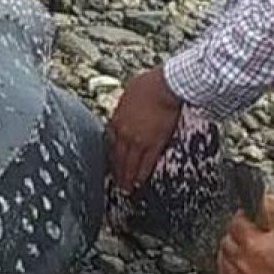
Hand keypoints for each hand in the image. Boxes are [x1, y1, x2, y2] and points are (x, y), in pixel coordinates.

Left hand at [107, 66, 182, 192]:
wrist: (163, 87)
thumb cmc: (148, 84)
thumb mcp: (128, 94)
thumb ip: (124, 106)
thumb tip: (126, 108)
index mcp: (116, 120)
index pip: (110, 143)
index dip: (111, 155)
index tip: (111, 163)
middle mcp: (124, 132)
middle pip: (118, 157)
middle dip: (116, 171)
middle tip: (116, 183)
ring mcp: (138, 140)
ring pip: (129, 163)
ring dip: (127, 177)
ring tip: (126, 188)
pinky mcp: (154, 143)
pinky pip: (146, 163)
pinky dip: (142, 174)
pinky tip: (139, 182)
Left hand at [219, 197, 273, 273]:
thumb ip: (271, 210)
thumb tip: (258, 202)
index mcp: (252, 242)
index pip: (235, 223)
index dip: (242, 217)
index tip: (247, 217)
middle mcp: (244, 263)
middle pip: (226, 243)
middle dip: (234, 235)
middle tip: (244, 232)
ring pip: (225, 264)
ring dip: (230, 255)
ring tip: (238, 251)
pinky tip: (239, 272)